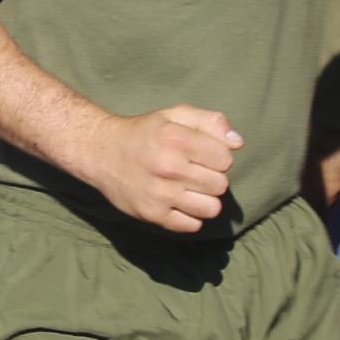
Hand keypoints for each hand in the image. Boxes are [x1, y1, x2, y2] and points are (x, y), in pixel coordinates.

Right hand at [85, 105, 238, 233]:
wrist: (100, 152)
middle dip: (212, 178)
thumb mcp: (174, 115)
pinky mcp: (152, 214)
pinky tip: (179, 202)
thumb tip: (238, 142)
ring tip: (189, 189)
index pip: (225, 158)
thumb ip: (210, 121)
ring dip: (204, 199)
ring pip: (211, 208)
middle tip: (194, 171)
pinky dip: (190, 216)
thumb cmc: (143, 132)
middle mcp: (168, 167)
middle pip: (221, 185)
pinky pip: (192, 225)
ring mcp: (160, 193)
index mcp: (176, 138)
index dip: (219, 156)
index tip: (204, 155)